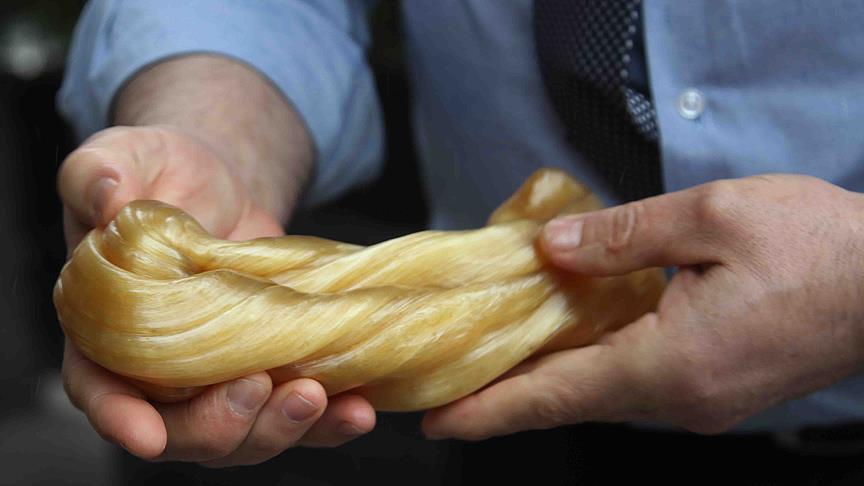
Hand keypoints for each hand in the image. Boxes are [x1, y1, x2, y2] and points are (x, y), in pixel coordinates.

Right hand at [59, 125, 375, 464]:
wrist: (220, 184)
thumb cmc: (160, 175)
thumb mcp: (122, 157)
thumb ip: (98, 174)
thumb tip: (108, 198)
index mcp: (109, 329)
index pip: (98, 387)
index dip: (119, 417)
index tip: (148, 436)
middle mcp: (162, 369)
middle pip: (181, 428)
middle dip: (220, 424)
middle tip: (257, 386)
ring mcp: (221, 378)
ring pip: (244, 435)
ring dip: (281, 429)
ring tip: (318, 398)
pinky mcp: (272, 369)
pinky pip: (297, 414)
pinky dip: (329, 422)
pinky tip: (357, 409)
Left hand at [422, 175, 863, 438]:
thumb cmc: (817, 244)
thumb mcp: (712, 215)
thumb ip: (622, 235)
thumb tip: (551, 249)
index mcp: (671, 363)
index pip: (557, 395)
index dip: (490, 408)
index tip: (436, 419)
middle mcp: (679, 399)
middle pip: (571, 398)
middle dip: (505, 392)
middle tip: (447, 379)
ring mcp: (700, 401)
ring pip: (601, 391)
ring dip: (547, 374)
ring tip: (493, 352)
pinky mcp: (715, 389)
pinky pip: (633, 380)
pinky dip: (590, 363)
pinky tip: (568, 336)